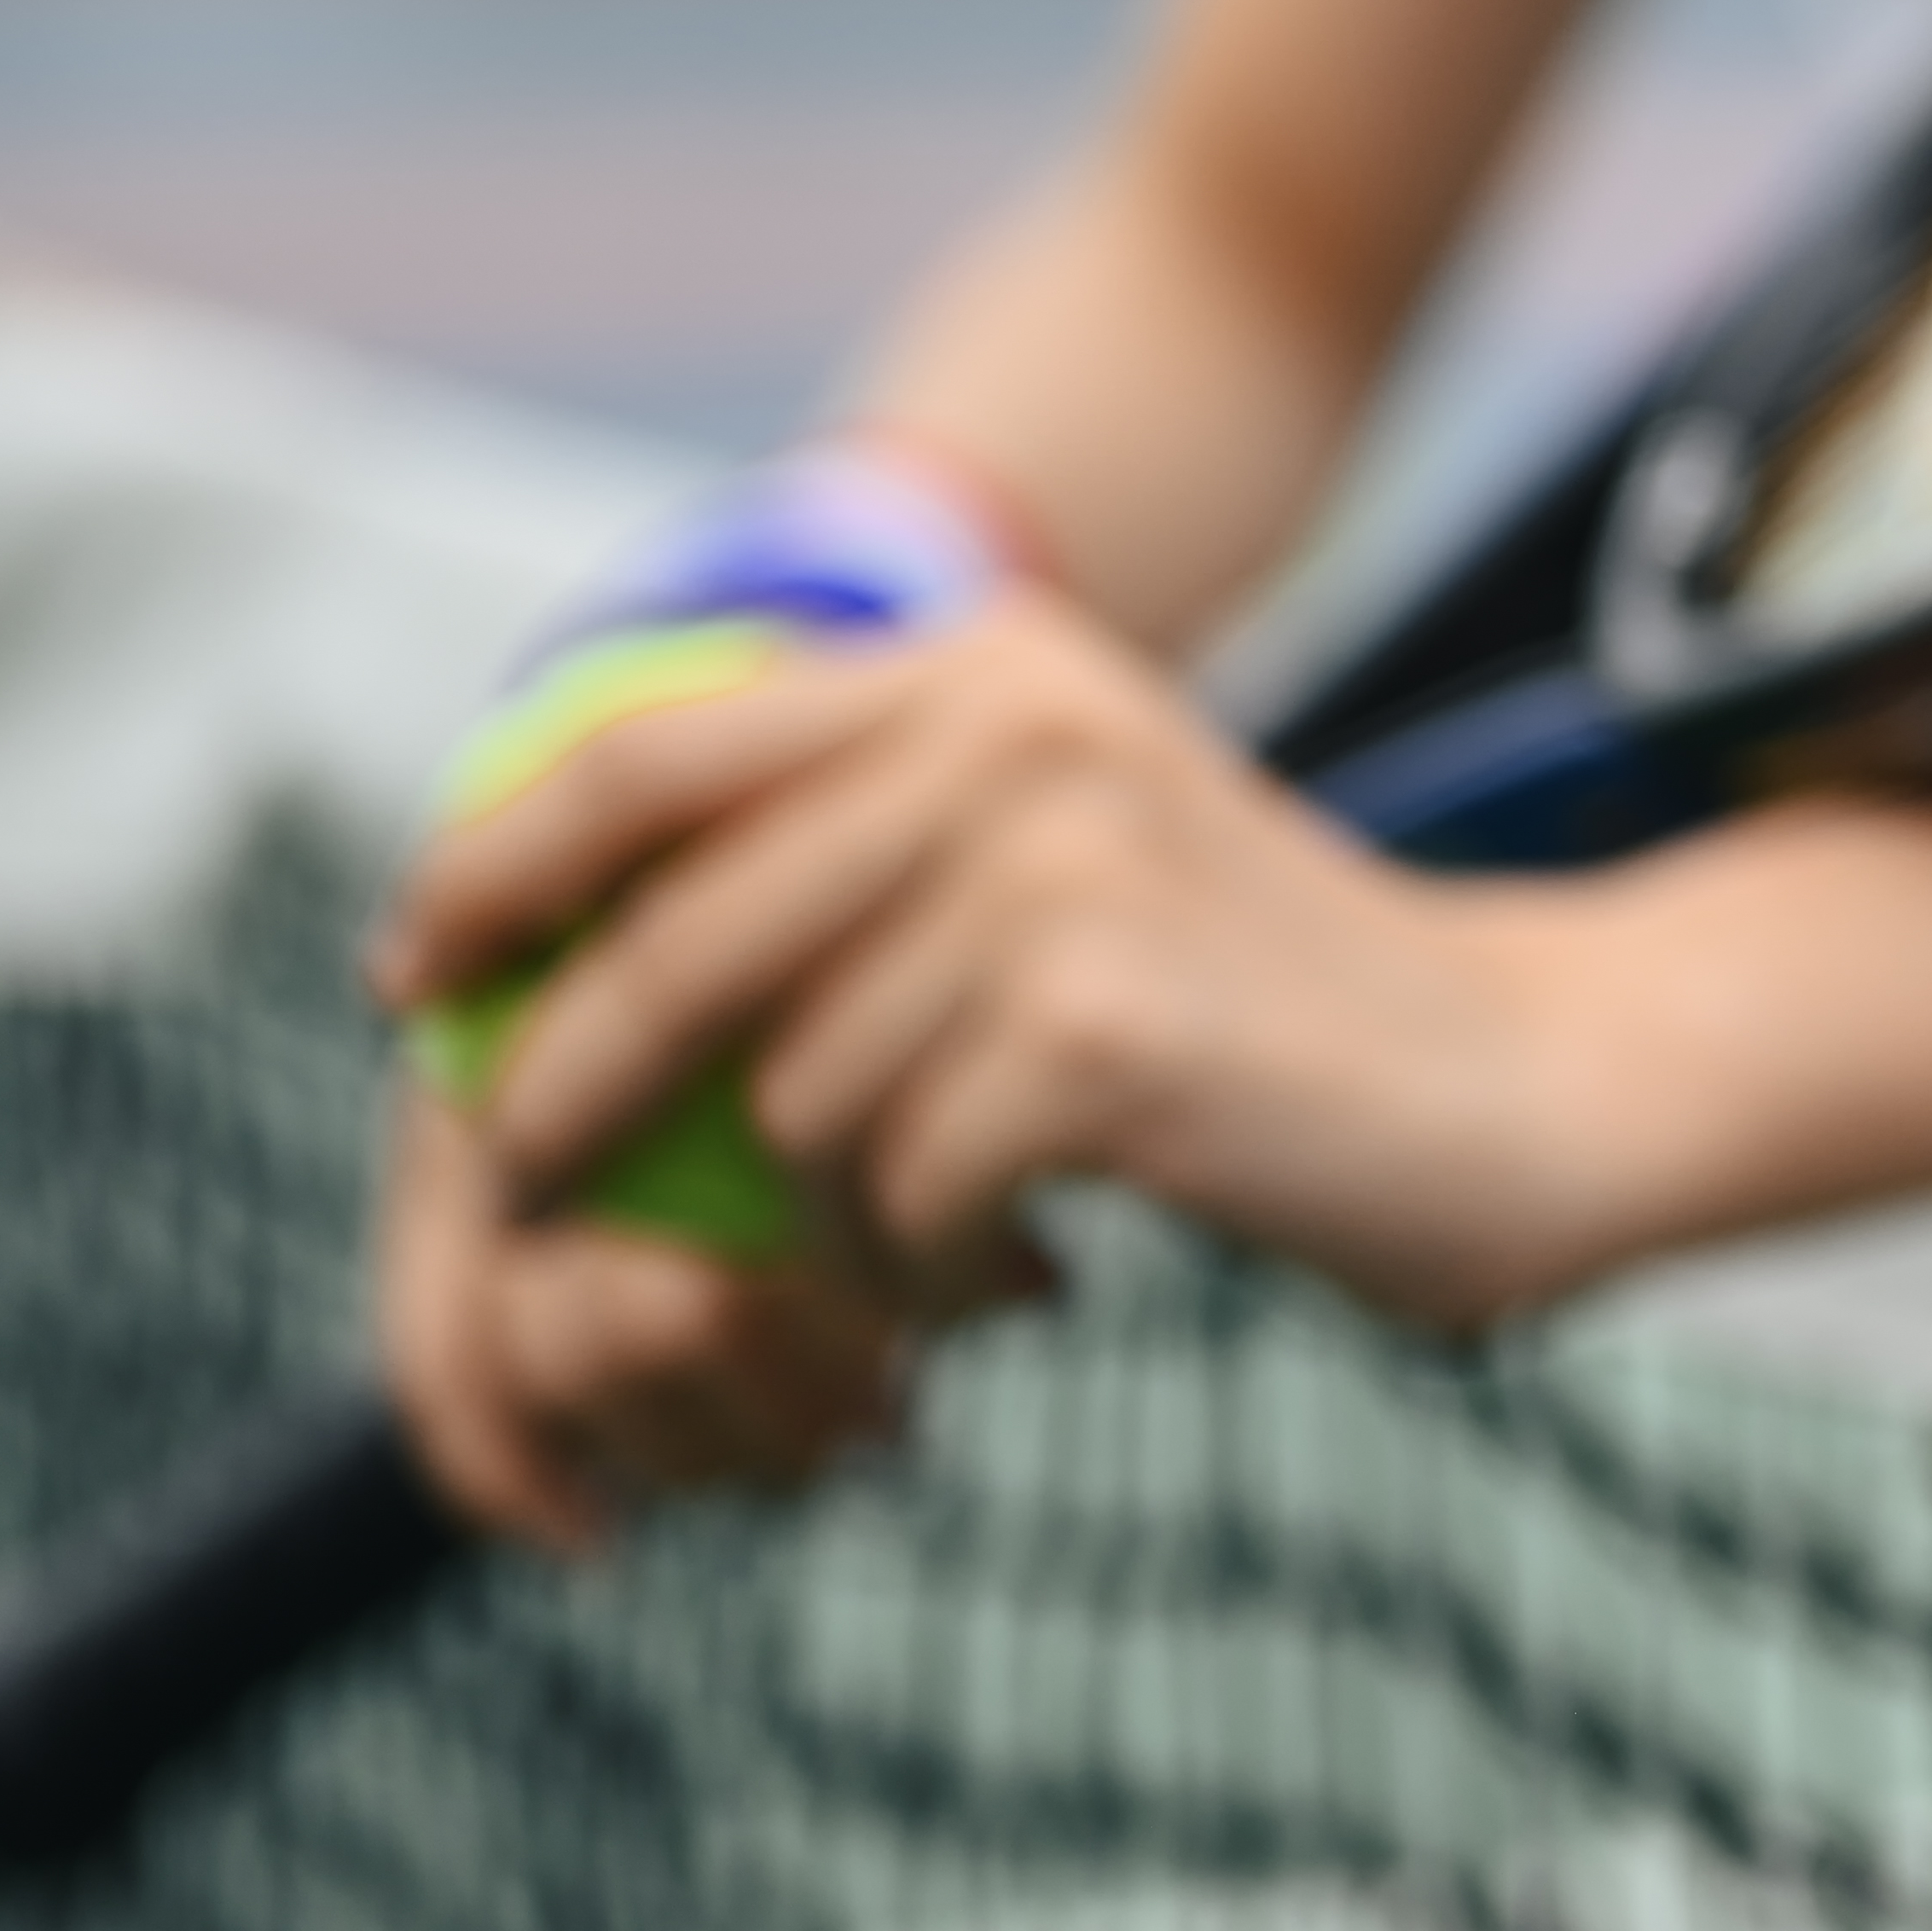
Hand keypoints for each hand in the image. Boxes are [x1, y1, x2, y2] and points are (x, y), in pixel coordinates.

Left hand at [366, 606, 1631, 1522]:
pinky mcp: (1098, 1025)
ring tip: (933, 1251)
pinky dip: (926, 1270)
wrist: (1520, 1089)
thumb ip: (861, 838)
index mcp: (985, 657)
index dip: (495, 868)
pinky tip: (1020, 1273)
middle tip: (560, 1206)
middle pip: (675, 937)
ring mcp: (1059, 867)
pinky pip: (891, 1191)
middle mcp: (1014, 725)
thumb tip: (561, 923)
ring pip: (785, 1097)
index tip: (411, 981)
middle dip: (576, 1094)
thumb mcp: (1054, 852)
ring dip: (824, 1225)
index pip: (651, 749)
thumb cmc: (1256, 1009)